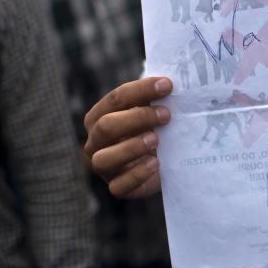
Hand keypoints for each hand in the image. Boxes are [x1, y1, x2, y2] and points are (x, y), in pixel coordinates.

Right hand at [84, 77, 171, 198]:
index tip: (167, 85)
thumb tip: (172, 81)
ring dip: (131, 147)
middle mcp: (95, 141)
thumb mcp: (153, 111)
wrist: (163, 162)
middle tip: (166, 114)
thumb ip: (156, 97)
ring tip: (156, 140)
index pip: (115, 99)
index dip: (141, 90)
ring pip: (104, 159)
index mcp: (100, 116)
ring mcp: (103, 166)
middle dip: (137, 118)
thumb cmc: (154, 128)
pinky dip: (137, 174)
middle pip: (106, 127)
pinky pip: (119, 186)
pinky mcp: (117, 187)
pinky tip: (156, 163)